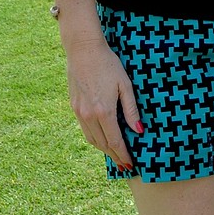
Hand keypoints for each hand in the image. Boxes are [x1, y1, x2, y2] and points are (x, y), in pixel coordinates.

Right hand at [66, 35, 142, 171]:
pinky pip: (85, 130)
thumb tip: (139, 131)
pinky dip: (94, 138)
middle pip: (103, 144)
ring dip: (104, 149)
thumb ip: (131, 110)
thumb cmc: (109, 64)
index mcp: (104, 111)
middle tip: (125, 164)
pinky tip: (102, 138)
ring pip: (92, 139)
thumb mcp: (125, 85)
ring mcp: (79, 112)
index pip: (115, 141)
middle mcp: (89, 116)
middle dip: (115, 156)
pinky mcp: (74, 107)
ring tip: (115, 154)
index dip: (123, 155)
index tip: (131, 164)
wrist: (83, 50)